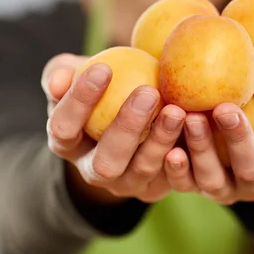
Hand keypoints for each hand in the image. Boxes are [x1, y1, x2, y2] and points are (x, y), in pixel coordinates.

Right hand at [41, 54, 185, 203]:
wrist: (127, 114)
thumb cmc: (98, 88)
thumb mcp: (74, 76)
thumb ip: (62, 74)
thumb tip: (58, 81)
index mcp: (67, 143)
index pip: (64, 128)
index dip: (79, 102)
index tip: (102, 68)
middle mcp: (94, 171)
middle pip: (105, 161)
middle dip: (126, 128)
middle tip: (148, 92)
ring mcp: (127, 182)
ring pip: (142, 170)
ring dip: (160, 141)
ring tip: (177, 109)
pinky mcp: (157, 186)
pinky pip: (172, 177)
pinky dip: (184, 157)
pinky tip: (194, 129)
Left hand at [163, 48, 253, 204]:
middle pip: (252, 165)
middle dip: (239, 138)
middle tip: (224, 105)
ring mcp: (230, 191)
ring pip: (216, 179)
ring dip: (201, 150)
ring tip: (188, 117)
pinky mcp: (201, 190)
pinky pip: (187, 185)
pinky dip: (177, 169)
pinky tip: (167, 147)